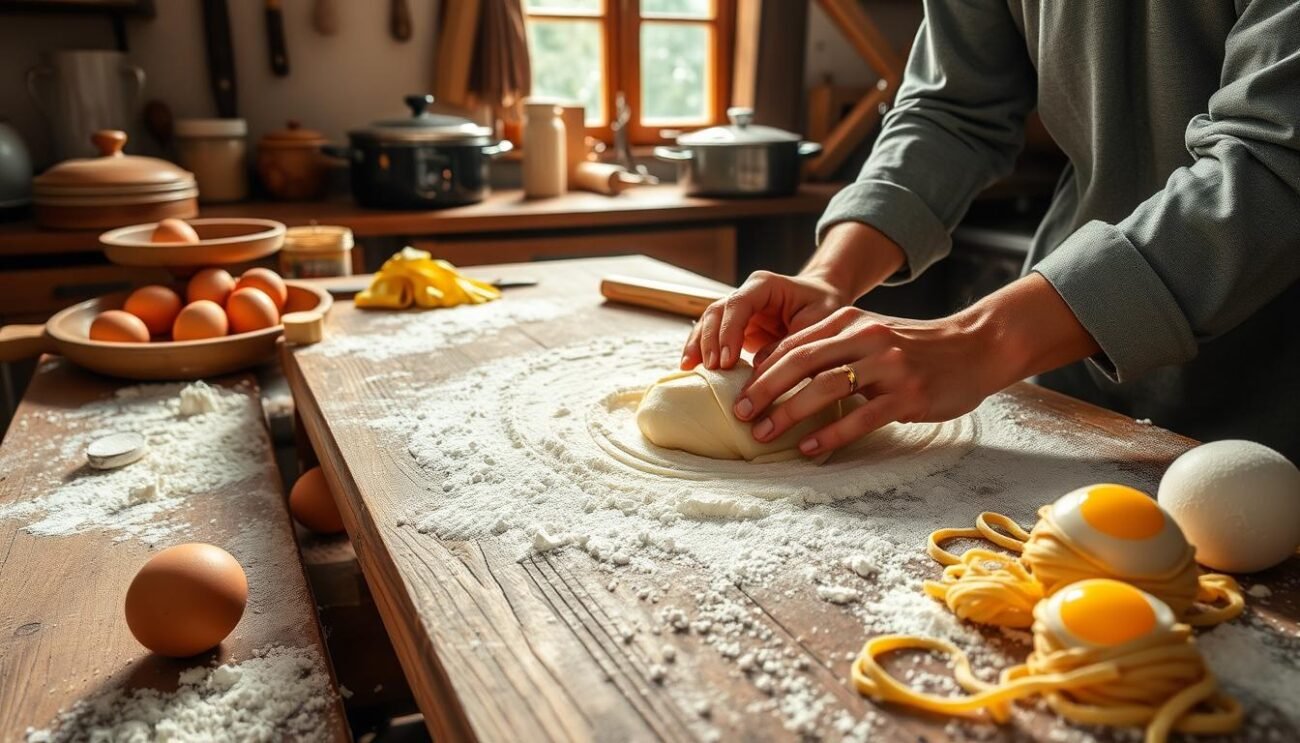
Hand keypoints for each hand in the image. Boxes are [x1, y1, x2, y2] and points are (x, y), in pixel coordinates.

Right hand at [680, 271, 845, 370]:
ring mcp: (738, 311)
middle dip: (709, 340)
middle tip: (710, 368)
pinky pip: (713, 337)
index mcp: (764, 285)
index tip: (726, 359)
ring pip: (709, 323)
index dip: (729, 331)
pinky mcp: (736, 328)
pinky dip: (702, 351)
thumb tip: (759, 365)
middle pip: (717, 312)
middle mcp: (746, 294)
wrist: (824, 302)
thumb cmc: (824, 307)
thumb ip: (789, 342)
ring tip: (689, 368)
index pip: (738, 304)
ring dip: (698, 345)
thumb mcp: (817, 322)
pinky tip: (691, 368)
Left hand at [733, 307, 996, 456]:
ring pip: (827, 388)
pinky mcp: (907, 394)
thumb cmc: (913, 347)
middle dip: (765, 390)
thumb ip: (831, 346)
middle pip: (801, 362)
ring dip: (790, 412)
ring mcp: (888, 366)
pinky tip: (810, 447)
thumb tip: (778, 372)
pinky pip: (861, 416)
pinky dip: (832, 433)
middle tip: (741, 414)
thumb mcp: (869, 334)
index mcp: (849, 321)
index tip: (739, 393)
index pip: (793, 343)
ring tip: (766, 434)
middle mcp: (865, 338)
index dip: (761, 369)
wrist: (974, 348)